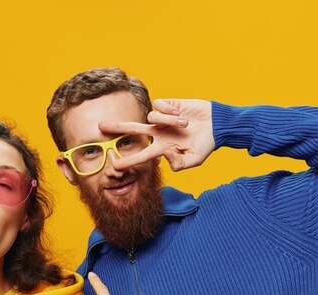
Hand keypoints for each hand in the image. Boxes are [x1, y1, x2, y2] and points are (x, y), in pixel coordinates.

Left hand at [99, 98, 214, 171]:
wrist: (217, 124)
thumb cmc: (206, 144)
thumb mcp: (195, 160)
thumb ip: (179, 163)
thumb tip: (164, 155)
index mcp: (162, 147)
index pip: (142, 155)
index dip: (129, 161)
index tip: (114, 166)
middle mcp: (158, 133)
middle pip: (133, 130)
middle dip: (117, 128)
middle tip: (99, 127)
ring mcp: (162, 118)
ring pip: (152, 118)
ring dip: (169, 121)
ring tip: (185, 124)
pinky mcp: (168, 104)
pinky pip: (159, 106)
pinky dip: (170, 111)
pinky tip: (181, 114)